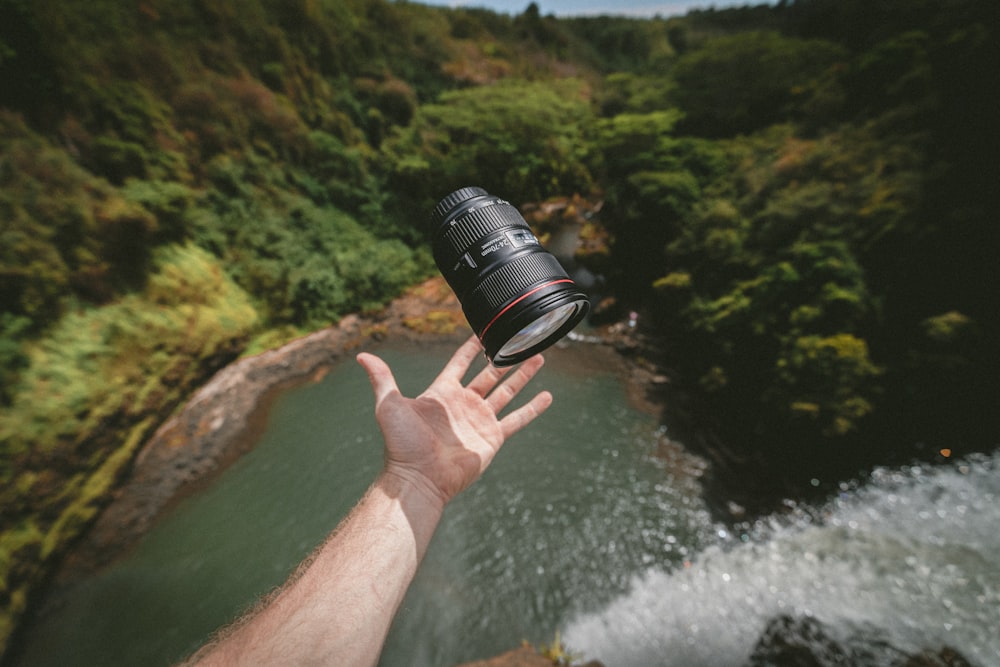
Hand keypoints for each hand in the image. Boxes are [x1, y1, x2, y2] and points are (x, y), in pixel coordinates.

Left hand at [356, 336, 551, 508]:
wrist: (419, 477)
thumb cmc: (402, 444)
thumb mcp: (389, 405)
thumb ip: (382, 379)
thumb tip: (362, 355)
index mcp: (442, 393)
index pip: (460, 364)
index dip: (471, 348)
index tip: (482, 331)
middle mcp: (463, 404)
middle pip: (489, 375)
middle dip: (504, 358)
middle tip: (519, 340)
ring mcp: (480, 420)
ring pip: (507, 391)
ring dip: (522, 375)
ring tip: (538, 357)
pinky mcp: (493, 437)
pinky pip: (517, 419)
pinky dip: (533, 408)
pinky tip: (547, 396)